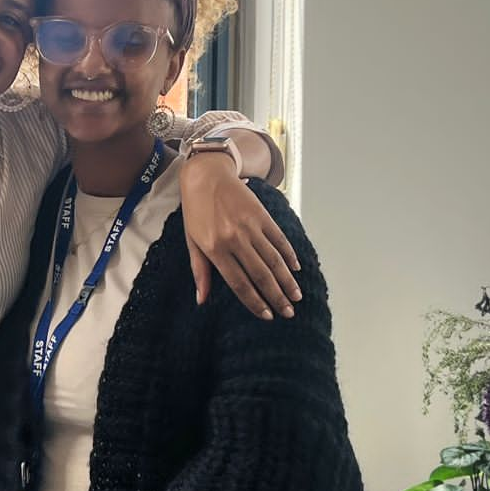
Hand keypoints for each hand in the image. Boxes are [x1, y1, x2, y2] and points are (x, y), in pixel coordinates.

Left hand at [179, 154, 302, 319]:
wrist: (207, 175)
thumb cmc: (196, 211)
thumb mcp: (192, 241)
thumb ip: (200, 271)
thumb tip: (201, 300)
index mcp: (215, 249)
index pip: (239, 283)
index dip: (255, 302)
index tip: (267, 315)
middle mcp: (235, 239)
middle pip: (261, 275)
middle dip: (277, 297)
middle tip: (288, 313)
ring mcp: (250, 226)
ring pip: (274, 260)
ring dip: (287, 280)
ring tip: (296, 297)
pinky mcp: (261, 215)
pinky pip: (279, 239)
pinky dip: (289, 255)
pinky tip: (296, 269)